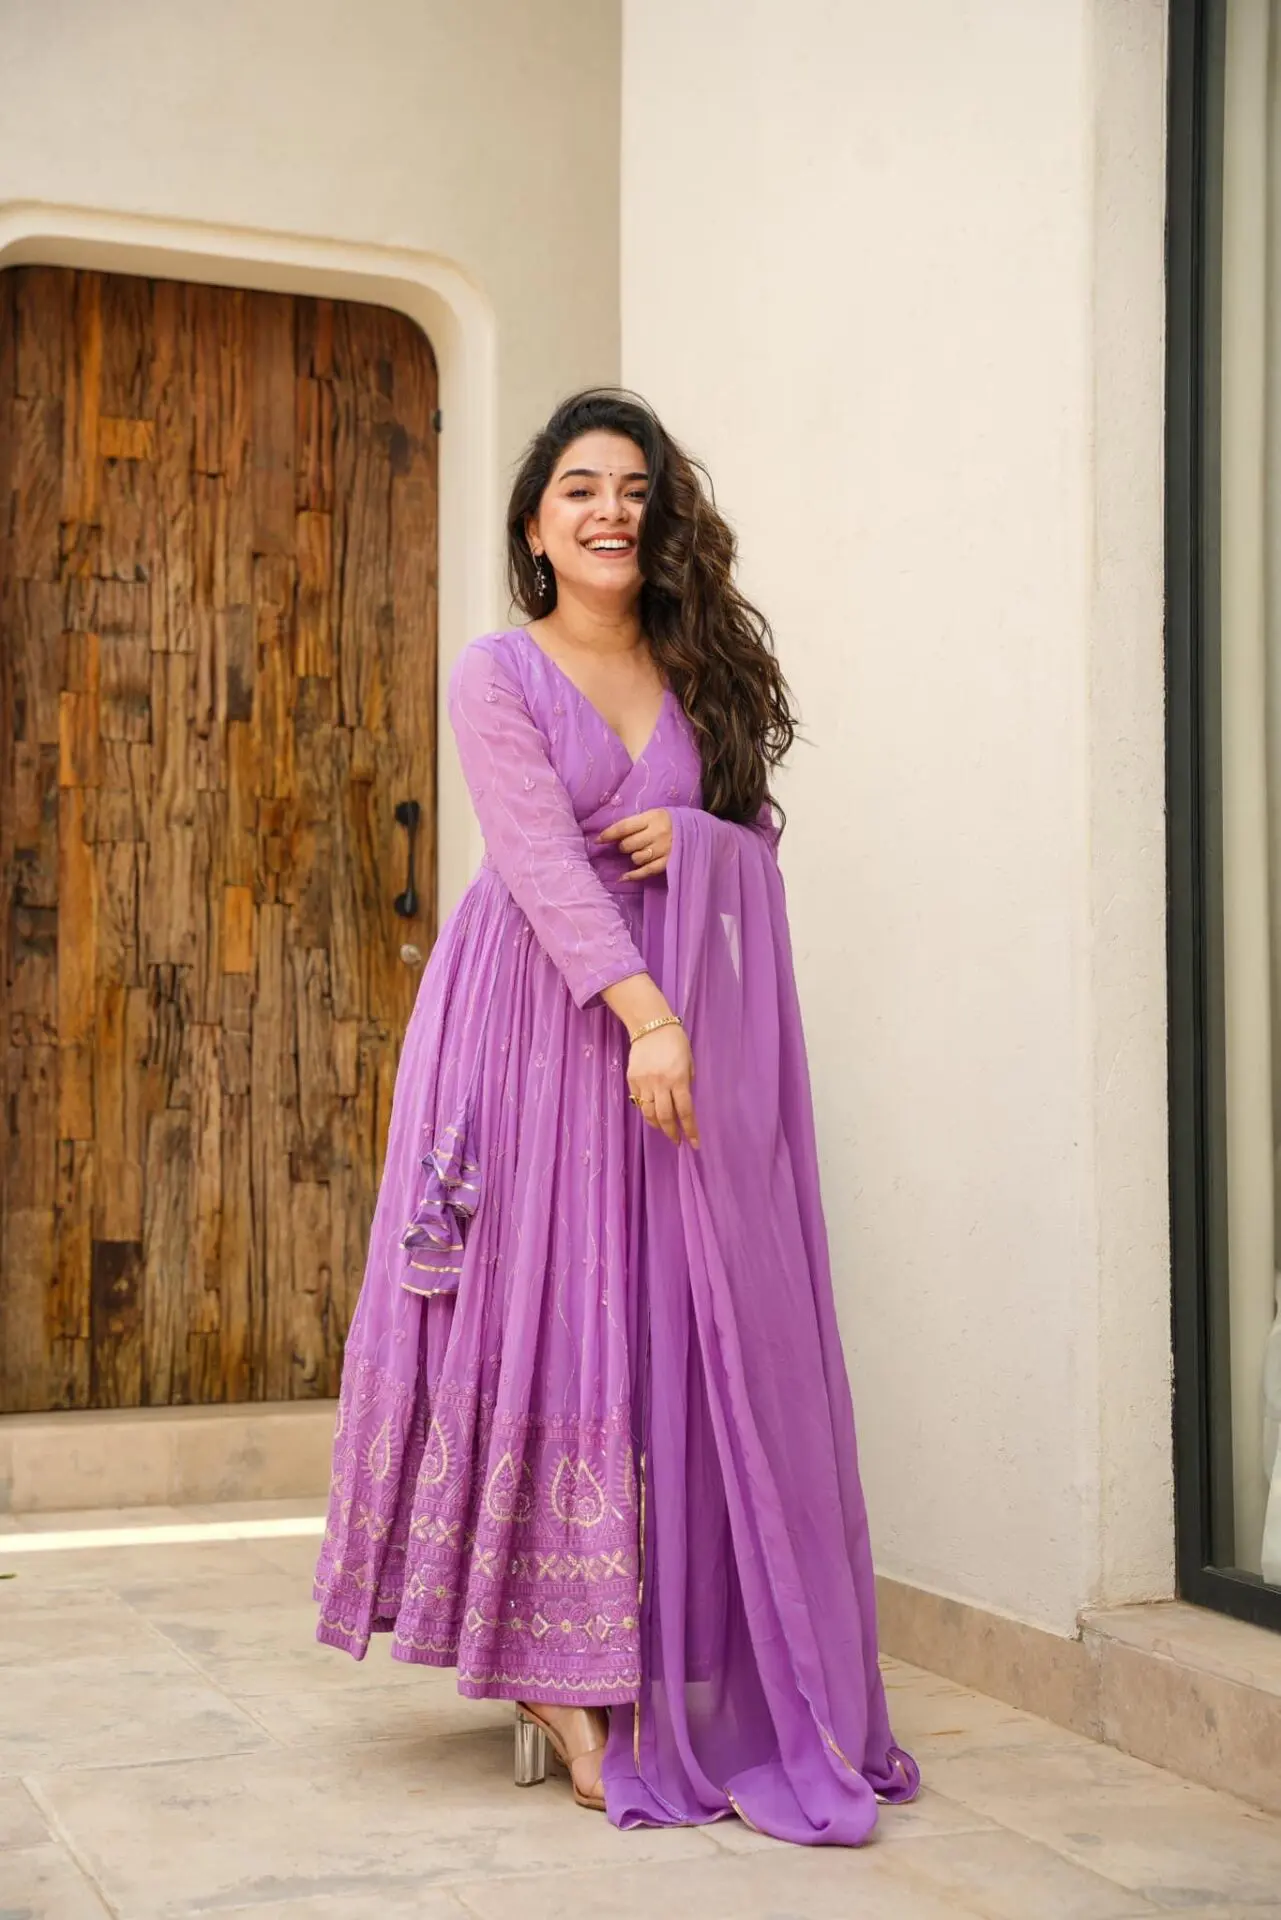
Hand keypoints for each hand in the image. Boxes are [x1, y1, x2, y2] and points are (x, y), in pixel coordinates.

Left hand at [599, 808, 672, 881]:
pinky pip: (646, 871)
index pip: (624, 827)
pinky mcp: (669, 862)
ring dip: (633, 857)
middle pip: (628, 844)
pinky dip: (633, 875)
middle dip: (623, 846)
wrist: (699, 831)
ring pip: (636, 858)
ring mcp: (664, 849)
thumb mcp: (656, 814)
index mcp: (653, 817)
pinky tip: (623, 878)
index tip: (598, 840)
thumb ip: (638, 823)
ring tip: (640, 852)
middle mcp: (657, 833)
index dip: (608, 834)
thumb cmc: (673, 822)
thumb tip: (613, 836)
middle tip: (628, 844)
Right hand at [628, 1022, 698, 1148]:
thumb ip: (687, 1082)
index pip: (685, 1111)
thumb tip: (682, 1101)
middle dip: (671, 1132)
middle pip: (664, 1116)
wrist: (650, 1025)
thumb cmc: (675, 1041)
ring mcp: (644, 1082)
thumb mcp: (689, 1061)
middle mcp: (660, 1083)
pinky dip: (645, 1109)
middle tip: (676, 1140)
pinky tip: (650, 1110)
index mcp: (678, 1079)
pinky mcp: (632, 1079)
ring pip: (648, 1112)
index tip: (694, 1144)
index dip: (690, 1130)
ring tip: (663, 1128)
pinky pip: (638, 1100)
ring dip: (657, 1124)